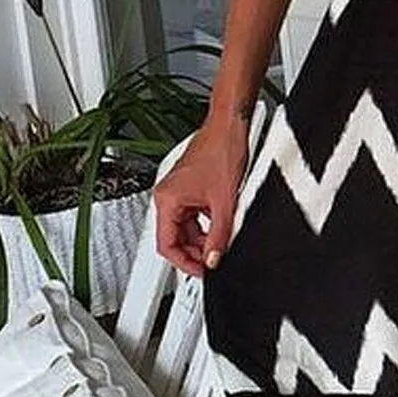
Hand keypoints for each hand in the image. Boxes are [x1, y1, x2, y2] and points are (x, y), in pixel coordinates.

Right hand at [152, 112, 249, 277]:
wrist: (230, 125)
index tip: (202, 271)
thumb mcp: (225, 201)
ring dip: (204, 235)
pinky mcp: (191, 185)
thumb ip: (220, 234)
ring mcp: (179, 190)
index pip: (167, 245)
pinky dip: (208, 221)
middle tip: (215, 259)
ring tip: (223, 239)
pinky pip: (195, 212)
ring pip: (188, 225)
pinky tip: (223, 221)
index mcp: (167, 200)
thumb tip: (215, 258)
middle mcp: (168, 195)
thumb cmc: (222, 150)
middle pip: (177, 236)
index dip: (185, 263)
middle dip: (196, 250)